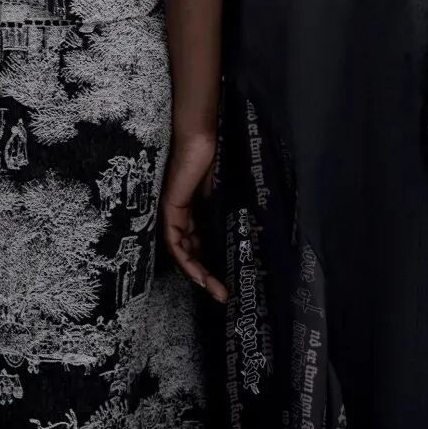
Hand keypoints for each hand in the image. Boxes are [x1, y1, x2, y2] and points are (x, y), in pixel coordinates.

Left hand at [161, 132, 227, 302]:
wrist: (201, 133)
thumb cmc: (217, 154)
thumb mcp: (228, 193)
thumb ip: (232, 212)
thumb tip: (257, 233)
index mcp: (198, 211)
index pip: (202, 245)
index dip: (214, 265)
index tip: (229, 282)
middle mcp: (184, 214)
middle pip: (192, 252)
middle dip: (207, 276)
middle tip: (224, 294)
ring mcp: (175, 212)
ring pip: (182, 252)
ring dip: (198, 274)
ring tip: (216, 290)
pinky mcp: (170, 208)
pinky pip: (174, 242)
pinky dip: (186, 261)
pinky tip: (200, 274)